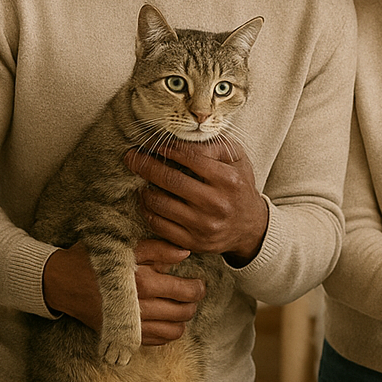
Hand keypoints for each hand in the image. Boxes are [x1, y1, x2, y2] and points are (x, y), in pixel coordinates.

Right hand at [42, 239, 206, 345]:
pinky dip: (166, 333)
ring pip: (173, 332)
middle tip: (193, 293)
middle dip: (193, 303)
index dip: (198, 288)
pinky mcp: (122, 336)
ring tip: (180, 307)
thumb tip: (184, 253)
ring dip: (182, 320)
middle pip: (182, 313)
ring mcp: (130, 326)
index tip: (199, 282)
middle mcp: (139, 308)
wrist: (61, 282)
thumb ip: (157, 249)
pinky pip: (156, 342)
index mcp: (141, 282)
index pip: (184, 292)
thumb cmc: (92, 260)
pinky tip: (164, 319)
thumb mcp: (123, 247)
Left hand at [125, 138, 268, 262]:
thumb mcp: (237, 159)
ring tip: (141, 179)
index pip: (190, 157)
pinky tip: (147, 199)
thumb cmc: (239, 186)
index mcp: (228, 180)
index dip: (167, 148)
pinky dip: (147, 210)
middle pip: (171, 180)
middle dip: (145, 165)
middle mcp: (216, 204)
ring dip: (144, 189)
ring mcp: (203, 226)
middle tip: (131, 157)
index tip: (153, 145)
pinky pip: (159, 225)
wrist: (250, 227)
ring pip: (160, 204)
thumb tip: (181, 138)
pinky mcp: (193, 242)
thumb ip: (213, 145)